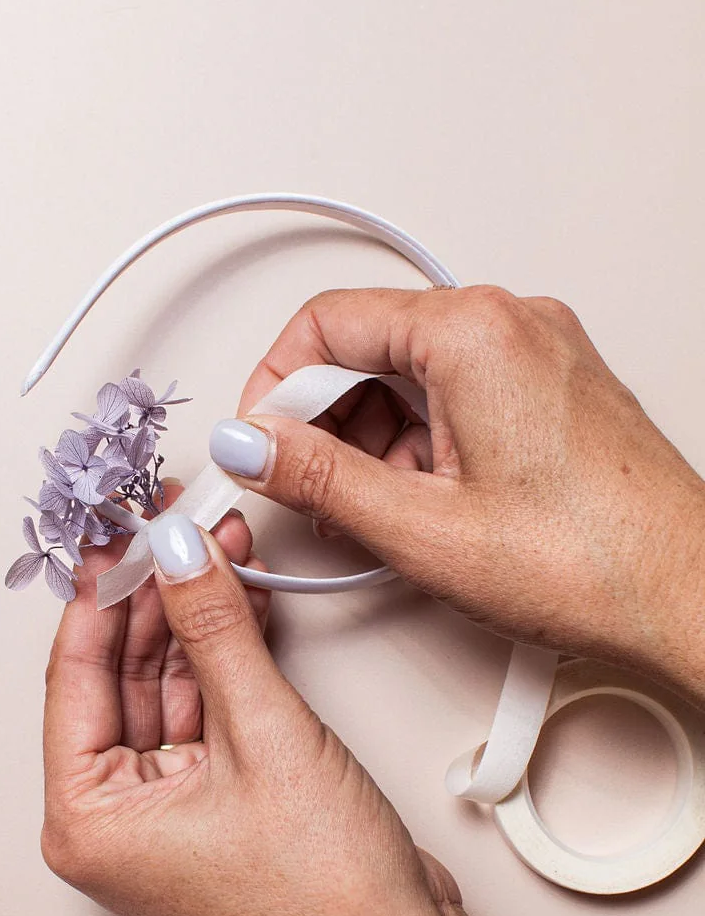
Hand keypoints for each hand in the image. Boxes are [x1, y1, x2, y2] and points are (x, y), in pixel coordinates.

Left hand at [41, 505, 458, 915]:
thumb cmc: (324, 895)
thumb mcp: (263, 734)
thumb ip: (214, 629)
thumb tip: (179, 550)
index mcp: (86, 823)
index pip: (75, 678)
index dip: (102, 593)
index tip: (120, 527)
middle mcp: (115, 824)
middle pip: (119, 679)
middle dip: (155, 596)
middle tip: (174, 521)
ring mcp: (167, 818)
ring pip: (166, 690)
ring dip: (197, 618)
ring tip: (220, 540)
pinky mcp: (217, 809)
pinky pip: (206, 714)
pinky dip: (225, 659)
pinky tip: (243, 596)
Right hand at [209, 286, 704, 695]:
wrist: (686, 594)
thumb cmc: (591, 560)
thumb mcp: (423, 527)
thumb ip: (318, 477)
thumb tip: (253, 444)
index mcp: (473, 333)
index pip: (327, 321)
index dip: (274, 387)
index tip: (259, 443)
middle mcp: (511, 323)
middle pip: (370, 345)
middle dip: (327, 421)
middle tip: (311, 490)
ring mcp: (539, 352)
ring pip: (413, 374)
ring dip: (375, 440)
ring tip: (379, 515)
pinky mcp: (554, 387)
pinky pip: (459, 393)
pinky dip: (423, 444)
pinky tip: (423, 506)